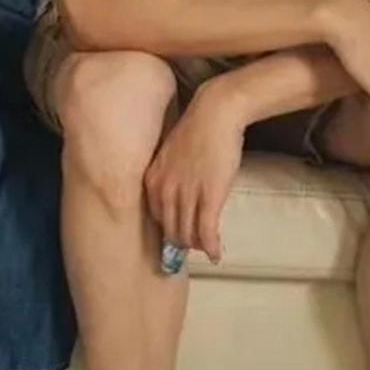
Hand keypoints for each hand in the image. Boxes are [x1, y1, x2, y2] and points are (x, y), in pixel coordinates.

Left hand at [144, 77, 244, 263]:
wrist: (214, 114)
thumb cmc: (196, 131)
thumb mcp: (171, 156)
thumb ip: (170, 177)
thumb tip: (178, 196)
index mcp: (152, 180)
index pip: (156, 217)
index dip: (169, 229)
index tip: (179, 234)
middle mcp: (164, 190)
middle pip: (170, 230)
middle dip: (183, 242)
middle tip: (196, 245)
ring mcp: (185, 195)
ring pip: (187, 234)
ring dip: (198, 245)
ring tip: (208, 248)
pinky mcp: (208, 197)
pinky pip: (206, 232)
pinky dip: (211, 247)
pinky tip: (217, 254)